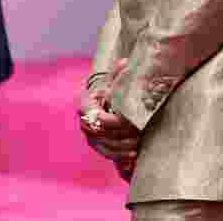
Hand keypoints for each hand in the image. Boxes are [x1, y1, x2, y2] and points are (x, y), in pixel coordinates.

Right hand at [79, 58, 139, 177]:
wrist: (102, 101)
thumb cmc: (109, 90)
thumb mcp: (113, 81)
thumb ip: (118, 74)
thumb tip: (125, 63)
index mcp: (86, 105)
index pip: (97, 118)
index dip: (113, 122)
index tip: (128, 122)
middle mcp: (84, 122)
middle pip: (101, 135)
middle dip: (120, 137)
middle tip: (137, 136)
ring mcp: (89, 136)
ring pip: (104, 147)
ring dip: (121, 150)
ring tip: (137, 148)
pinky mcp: (97, 145)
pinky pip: (106, 154)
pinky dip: (119, 158)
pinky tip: (132, 159)